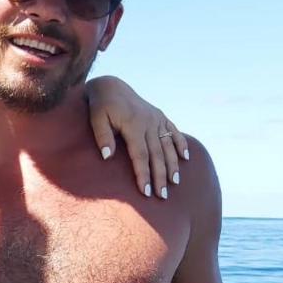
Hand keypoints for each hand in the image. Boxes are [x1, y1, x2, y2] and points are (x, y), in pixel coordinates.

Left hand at [86, 75, 189, 199]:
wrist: (111, 86)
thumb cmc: (100, 106)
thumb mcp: (96, 119)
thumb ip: (102, 136)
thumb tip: (107, 157)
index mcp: (134, 125)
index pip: (140, 155)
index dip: (143, 174)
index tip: (145, 192)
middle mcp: (149, 122)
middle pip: (157, 154)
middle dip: (160, 176)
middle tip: (162, 196)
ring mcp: (157, 119)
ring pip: (168, 145)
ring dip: (173, 164)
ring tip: (175, 182)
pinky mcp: (160, 116)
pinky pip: (174, 131)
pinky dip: (181, 144)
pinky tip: (186, 158)